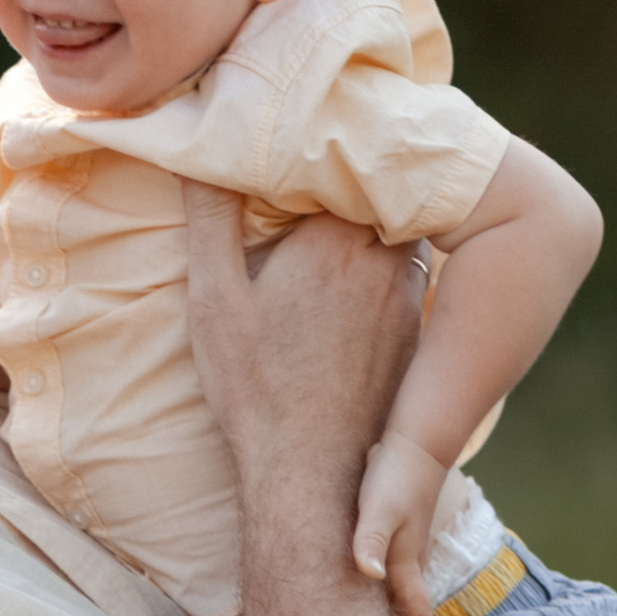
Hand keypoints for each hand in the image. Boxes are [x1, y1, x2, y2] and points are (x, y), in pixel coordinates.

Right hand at [183, 186, 422, 526]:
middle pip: (381, 192)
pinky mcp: (414, 332)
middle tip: (325, 170)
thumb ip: (211, 219)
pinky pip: (407, 275)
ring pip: (400, 232)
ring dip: (374, 221)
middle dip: (356, 178)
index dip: (321, 152)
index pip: (341, 165)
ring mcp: (406, 298)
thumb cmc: (256, 386)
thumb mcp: (214, 299)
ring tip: (340, 218)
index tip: (300, 144)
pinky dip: (386, 264)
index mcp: (332, 240)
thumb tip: (202, 152)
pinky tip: (357, 279)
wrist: (311, 471)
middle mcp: (381, 260)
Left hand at [351, 433, 450, 615]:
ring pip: (401, 596)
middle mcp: (409, 562)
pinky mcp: (398, 532)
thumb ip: (370, 539)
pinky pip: (391, 575)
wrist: (417, 439)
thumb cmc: (394, 473)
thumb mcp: (379, 507)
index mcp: (406, 565)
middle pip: (409, 615)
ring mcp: (406, 548)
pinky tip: (366, 595)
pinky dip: (383, 595)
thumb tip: (368, 574)